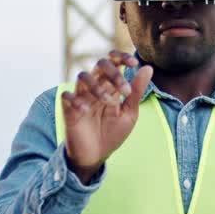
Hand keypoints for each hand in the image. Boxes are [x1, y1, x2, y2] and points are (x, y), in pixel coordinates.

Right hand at [61, 51, 153, 183]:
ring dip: (97, 86)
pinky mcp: (68, 110)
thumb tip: (148, 68)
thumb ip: (136, 92)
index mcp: (109, 86)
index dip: (121, 57)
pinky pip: (66, 96)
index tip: (134, 63)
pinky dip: (76, 101)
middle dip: (113, 72)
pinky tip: (87, 112)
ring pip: (82, 76)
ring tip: (108, 102)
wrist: (95, 156)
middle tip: (125, 91)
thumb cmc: (112, 134)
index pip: (112, 61)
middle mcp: (94, 87)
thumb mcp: (129, 113)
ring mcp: (80, 97)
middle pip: (99, 65)